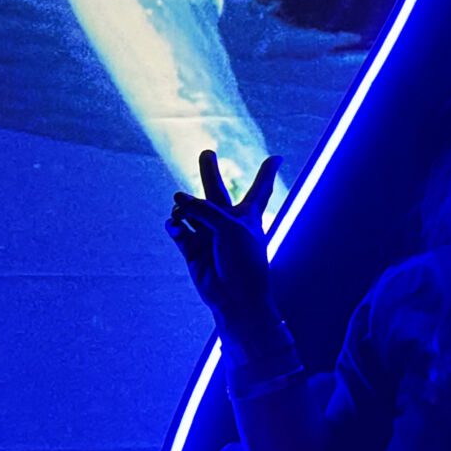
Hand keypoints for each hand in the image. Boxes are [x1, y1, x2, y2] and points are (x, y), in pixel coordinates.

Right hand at [166, 150, 283, 343]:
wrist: (235, 297)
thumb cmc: (243, 261)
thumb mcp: (230, 227)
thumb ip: (204, 208)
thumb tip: (177, 199)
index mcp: (249, 215)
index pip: (260, 188)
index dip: (266, 172)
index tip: (276, 157)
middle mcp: (228, 222)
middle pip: (216, 190)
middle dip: (210, 172)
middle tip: (207, 153)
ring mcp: (208, 234)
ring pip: (190, 208)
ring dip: (183, 204)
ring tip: (181, 208)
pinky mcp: (191, 248)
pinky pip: (177, 229)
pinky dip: (174, 225)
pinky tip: (176, 225)